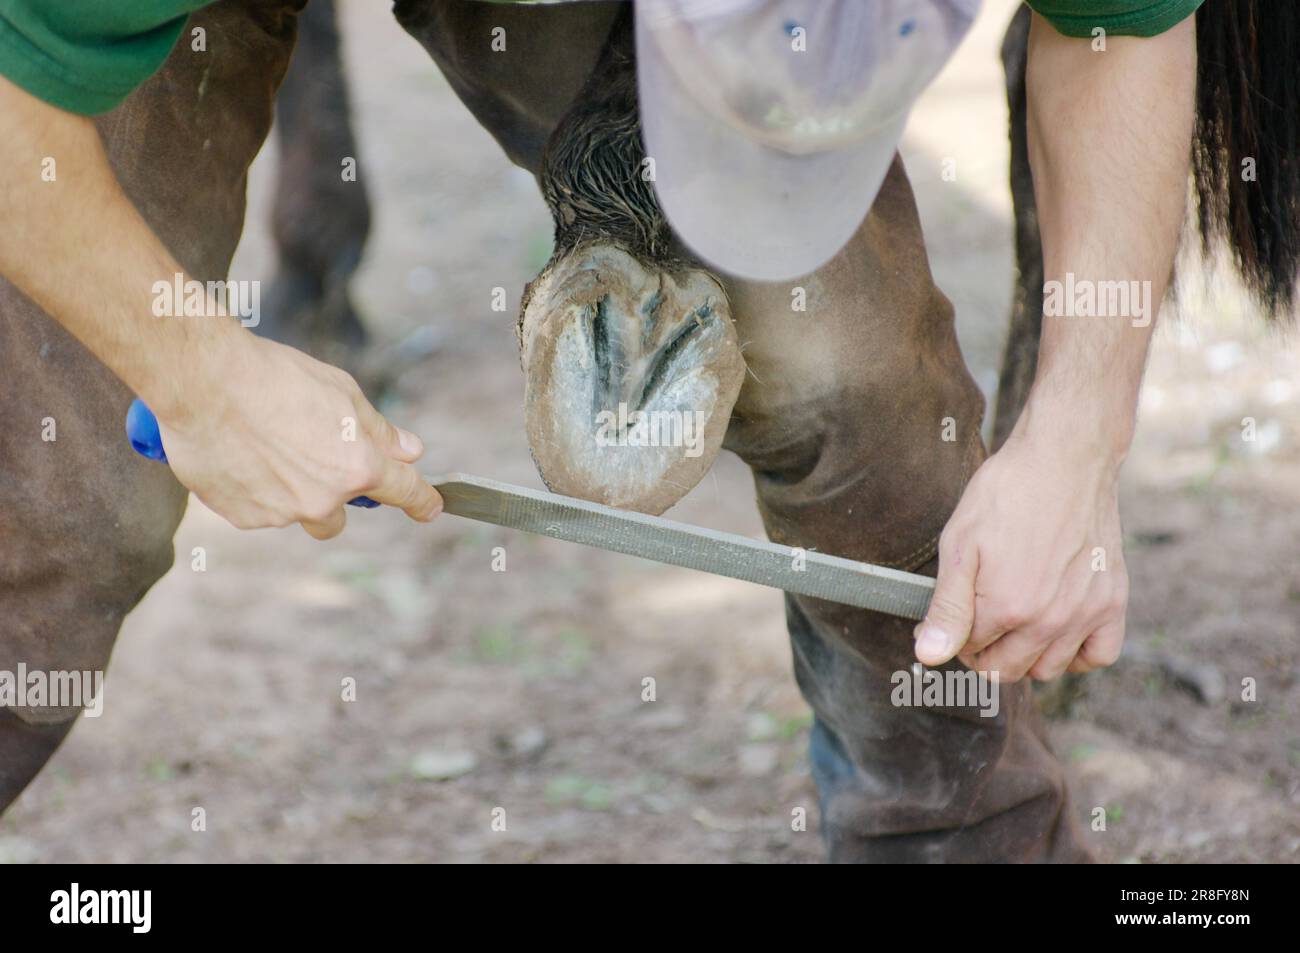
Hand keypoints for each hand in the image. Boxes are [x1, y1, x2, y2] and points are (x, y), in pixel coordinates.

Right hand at [155, 333, 442, 537]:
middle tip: (305, 458)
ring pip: (294, 512)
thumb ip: (379, 430)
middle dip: (329, 496)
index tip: (430, 508)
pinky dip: (252, 491)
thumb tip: (411, 451)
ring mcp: (281, 513)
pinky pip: (258, 511)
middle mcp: (323, 499)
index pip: (404, 492)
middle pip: (337, 517)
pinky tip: (237, 455)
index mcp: (357, 467)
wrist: (204, 381)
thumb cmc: (276, 377)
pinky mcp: (243, 517)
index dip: (422, 501)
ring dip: (287, 491)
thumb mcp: (342, 392)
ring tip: (261, 444)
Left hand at [913, 430, 1128, 681]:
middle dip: (981, 653)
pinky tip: (1058, 633)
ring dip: (1024, 658)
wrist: (1065, 458)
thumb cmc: (1007, 493)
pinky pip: (1099, 656)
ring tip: (1013, 626)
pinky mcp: (1113, 601)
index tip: (949, 618)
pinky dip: (1078, 655)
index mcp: (1006, 607)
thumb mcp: (960, 544)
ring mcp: (1085, 613)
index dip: (952, 636)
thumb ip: (946, 606)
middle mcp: (1049, 620)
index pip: (968, 650)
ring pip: (1048, 670)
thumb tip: (928, 655)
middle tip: (976, 624)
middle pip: (1005, 668)